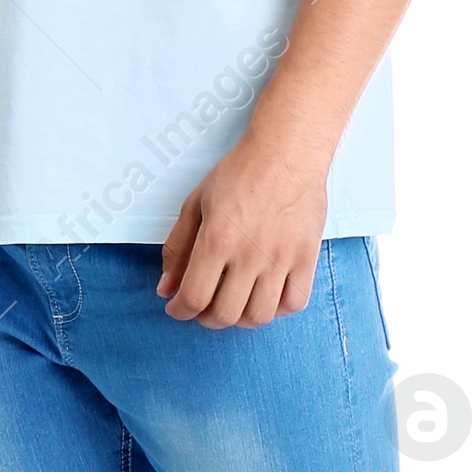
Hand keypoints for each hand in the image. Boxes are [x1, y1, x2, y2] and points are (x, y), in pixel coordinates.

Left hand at [157, 132, 328, 325]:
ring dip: (240, 318)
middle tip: (203, 307)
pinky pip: (294, 302)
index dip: (179, 310)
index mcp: (216, 239)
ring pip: (259, 316)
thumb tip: (165, 288)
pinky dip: (277, 309)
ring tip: (234, 303)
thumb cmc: (239, 173)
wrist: (286, 153)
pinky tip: (266, 295)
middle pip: (224, 314)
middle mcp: (249, 254)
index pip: (193, 297)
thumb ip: (177, 248)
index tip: (177, 308)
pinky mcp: (306, 257)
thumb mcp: (195, 203)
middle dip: (206, 318)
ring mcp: (280, 258)